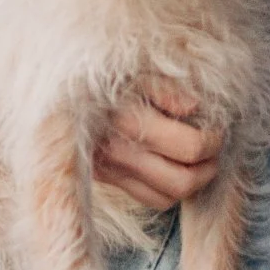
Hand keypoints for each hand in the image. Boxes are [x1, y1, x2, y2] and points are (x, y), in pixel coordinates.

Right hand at [92, 79, 223, 209]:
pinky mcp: (106, 179)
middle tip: (213, 150)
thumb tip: (194, 108)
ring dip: (192, 184)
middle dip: (208, 169)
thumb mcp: (134, 70)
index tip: (215, 130)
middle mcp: (120, 153)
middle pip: (182, 182)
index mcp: (131, 122)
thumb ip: (166, 88)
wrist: (54, 95)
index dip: (213, 142)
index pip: (190, 147)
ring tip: (198, 162)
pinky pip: (149, 199)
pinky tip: (174, 169)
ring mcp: (111, 171)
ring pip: (167, 197)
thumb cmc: (101, 76)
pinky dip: (170, 191)